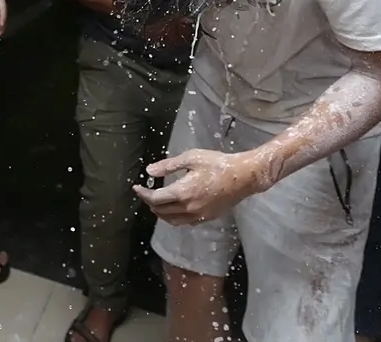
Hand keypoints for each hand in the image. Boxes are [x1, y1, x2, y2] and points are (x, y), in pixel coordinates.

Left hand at [133, 149, 262, 224]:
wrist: (243, 176)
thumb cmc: (217, 164)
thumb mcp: (191, 158)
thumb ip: (168, 166)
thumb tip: (149, 171)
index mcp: (182, 192)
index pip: (155, 199)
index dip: (143, 194)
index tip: (136, 187)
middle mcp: (188, 208)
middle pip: (161, 211)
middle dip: (150, 203)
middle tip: (146, 193)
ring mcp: (198, 215)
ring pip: (172, 220)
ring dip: (161, 213)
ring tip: (156, 203)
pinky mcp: (207, 218)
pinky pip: (185, 222)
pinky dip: (174, 218)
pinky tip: (175, 209)